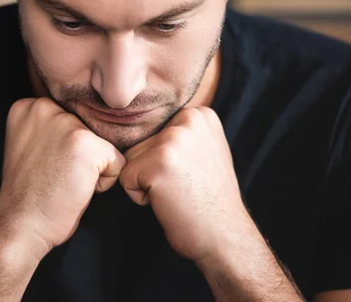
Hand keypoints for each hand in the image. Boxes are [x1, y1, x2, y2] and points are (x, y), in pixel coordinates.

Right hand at [0, 98, 125, 258]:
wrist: (19, 224)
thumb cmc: (29, 193)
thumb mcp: (32, 145)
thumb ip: (53, 127)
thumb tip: (89, 123)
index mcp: (29, 106)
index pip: (73, 118)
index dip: (66, 148)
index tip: (45, 164)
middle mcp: (45, 107)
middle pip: (90, 129)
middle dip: (80, 156)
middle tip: (55, 174)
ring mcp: (66, 123)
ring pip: (104, 145)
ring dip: (92, 168)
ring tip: (65, 181)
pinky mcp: (86, 144)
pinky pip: (117, 162)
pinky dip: (104, 182)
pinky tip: (76, 189)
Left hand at [119, 107, 245, 262]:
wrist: (225, 236)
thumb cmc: (209, 199)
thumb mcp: (206, 151)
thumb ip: (182, 134)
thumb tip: (144, 120)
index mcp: (199, 114)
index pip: (154, 131)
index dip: (164, 158)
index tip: (191, 173)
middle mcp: (187, 119)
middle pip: (140, 143)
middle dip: (153, 168)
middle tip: (184, 185)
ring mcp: (172, 140)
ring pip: (131, 159)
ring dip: (146, 181)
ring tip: (176, 192)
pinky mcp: (156, 163)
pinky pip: (125, 179)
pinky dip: (140, 197)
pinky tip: (168, 201)